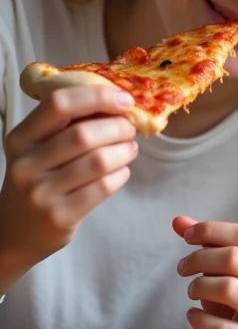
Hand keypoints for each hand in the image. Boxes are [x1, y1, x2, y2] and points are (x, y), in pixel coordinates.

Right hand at [0, 86, 137, 280]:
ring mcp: (40, 193)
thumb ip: (69, 124)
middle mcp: (25, 164)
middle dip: (117, 127)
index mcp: (21, 137)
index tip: (124, 99)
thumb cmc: (39, 179)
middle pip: (83, 134)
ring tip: (130, 149)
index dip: (97, 96)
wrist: (17, 231)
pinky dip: (120, 175)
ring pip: (98, 162)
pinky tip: (121, 172)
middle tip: (130, 129)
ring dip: (124, 151)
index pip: (59, 103)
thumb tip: (118, 102)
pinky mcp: (59, 216)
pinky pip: (102, 188)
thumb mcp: (39, 148)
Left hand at [174, 216, 237, 328]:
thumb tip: (178, 221)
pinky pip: (220, 328)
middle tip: (183, 267)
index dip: (212, 230)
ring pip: (228, 289)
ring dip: (199, 286)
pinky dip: (199, 319)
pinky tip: (192, 315)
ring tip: (192, 290)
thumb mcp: (234, 265)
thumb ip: (209, 241)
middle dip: (200, 258)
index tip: (188, 236)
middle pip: (234, 258)